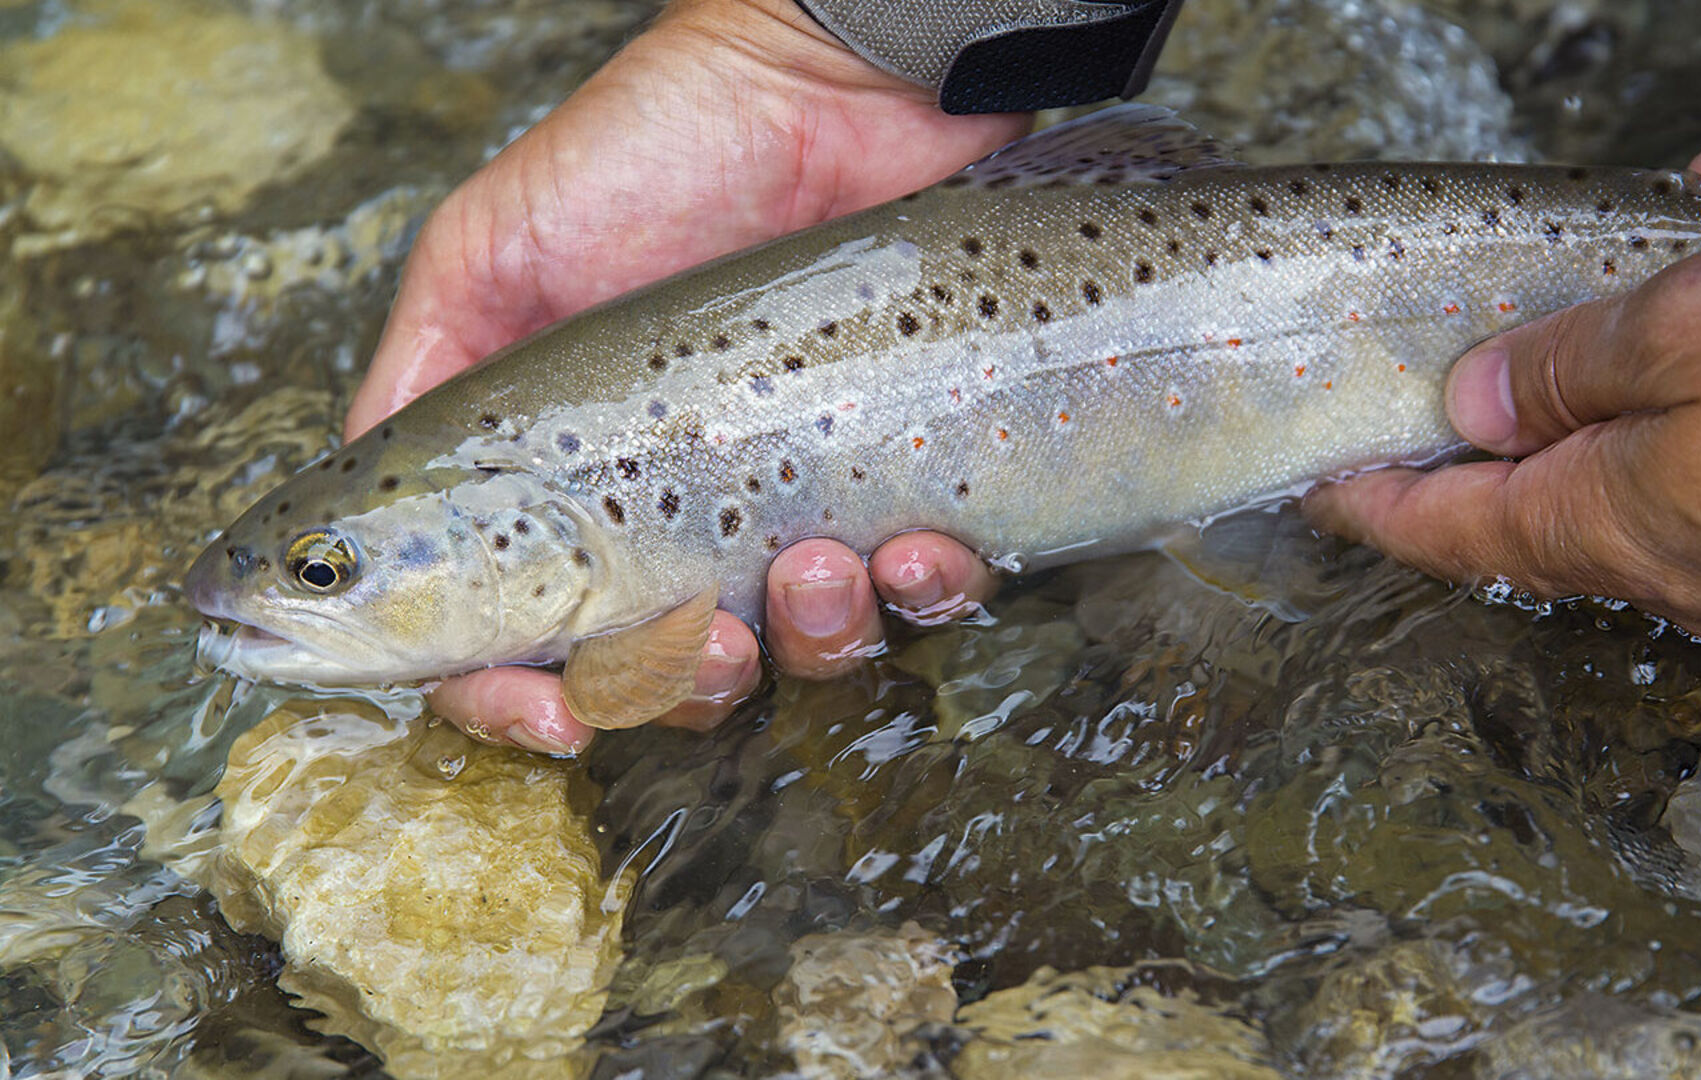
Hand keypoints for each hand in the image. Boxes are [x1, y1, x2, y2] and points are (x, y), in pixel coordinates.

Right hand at [347, 0, 1010, 752]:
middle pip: (672, 678)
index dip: (519, 703)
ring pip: (808, 653)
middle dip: (686, 686)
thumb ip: (419, 387)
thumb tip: (342, 532)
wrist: (830, 81)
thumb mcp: (489, 253)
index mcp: (573, 487)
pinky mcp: (913, 476)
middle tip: (707, 636)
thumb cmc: (653, 150)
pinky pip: (930, 590)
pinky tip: (909, 544)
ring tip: (817, 563)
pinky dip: (926, 593)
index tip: (548, 711)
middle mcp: (687, 511)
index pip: (523, 646)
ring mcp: (805, 499)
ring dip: (812, 642)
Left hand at [1304, 124, 1700, 640]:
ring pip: (1684, 412)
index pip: (1447, 530)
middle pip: (1562, 464)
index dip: (1376, 499)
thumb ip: (1569, 365)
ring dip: (1694, 305)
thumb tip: (1481, 397)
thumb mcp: (1694, 329)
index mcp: (1615, 528)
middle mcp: (1684, 556)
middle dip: (1560, 356)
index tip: (1325, 482)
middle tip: (1543, 291)